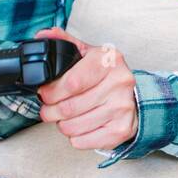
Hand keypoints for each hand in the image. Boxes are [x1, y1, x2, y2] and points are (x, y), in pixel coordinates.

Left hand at [35, 27, 138, 150]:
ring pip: (73, 127)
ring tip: (67, 117)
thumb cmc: (107, 77)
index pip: (72, 82)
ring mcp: (122, 108)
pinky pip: (82, 141)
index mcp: (110, 61)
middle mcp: (119, 83)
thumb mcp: (89, 55)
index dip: (51, 92)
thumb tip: (43, 35)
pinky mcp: (121, 130)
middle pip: (69, 108)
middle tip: (50, 109)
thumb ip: (66, 43)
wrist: (134, 98)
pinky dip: (75, 137)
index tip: (45, 94)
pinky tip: (82, 125)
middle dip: (51, 111)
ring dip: (62, 124)